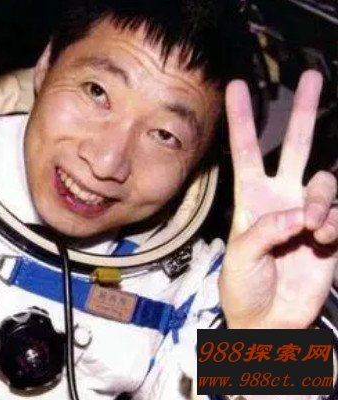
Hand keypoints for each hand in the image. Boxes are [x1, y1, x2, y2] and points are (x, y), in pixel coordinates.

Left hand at [219, 70, 337, 328]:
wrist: (268, 321)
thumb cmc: (243, 288)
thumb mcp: (240, 257)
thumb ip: (265, 231)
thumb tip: (298, 214)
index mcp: (250, 198)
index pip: (246, 150)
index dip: (241, 119)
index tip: (236, 86)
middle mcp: (281, 198)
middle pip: (295, 145)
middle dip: (304, 112)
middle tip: (312, 76)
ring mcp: (308, 213)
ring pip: (325, 181)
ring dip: (321, 201)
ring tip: (311, 228)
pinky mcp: (330, 233)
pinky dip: (334, 223)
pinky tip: (322, 240)